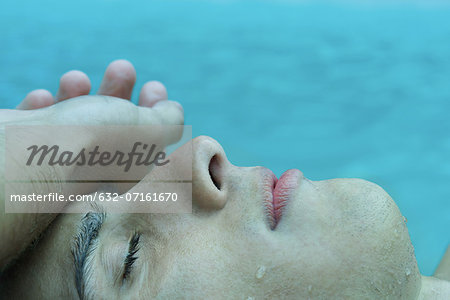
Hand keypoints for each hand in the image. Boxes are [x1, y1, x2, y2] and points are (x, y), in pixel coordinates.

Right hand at [0, 60, 183, 268]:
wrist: (27, 157)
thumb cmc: (95, 141)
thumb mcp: (148, 127)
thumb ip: (166, 120)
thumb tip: (173, 111)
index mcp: (126, 169)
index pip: (144, 141)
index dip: (154, 111)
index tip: (155, 87)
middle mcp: (94, 168)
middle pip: (110, 126)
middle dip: (119, 92)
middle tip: (123, 68)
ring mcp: (59, 159)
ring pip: (73, 122)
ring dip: (78, 95)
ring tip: (76, 78)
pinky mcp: (25, 149)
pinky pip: (37, 125)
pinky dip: (43, 107)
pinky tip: (43, 97)